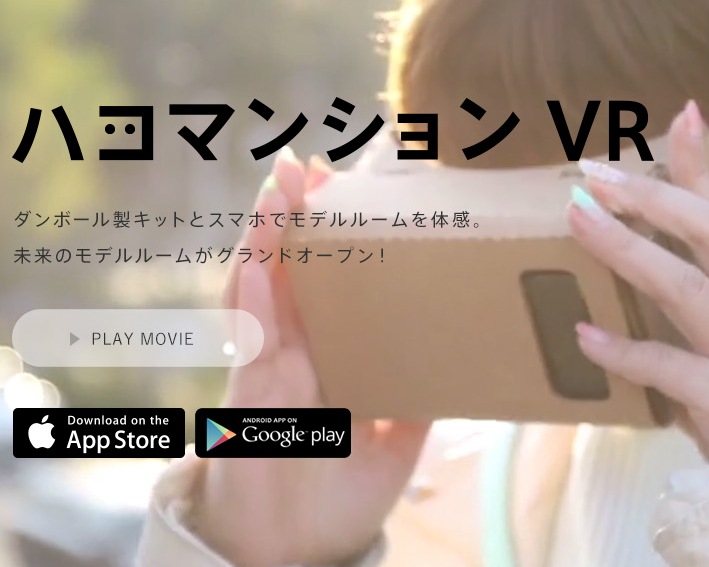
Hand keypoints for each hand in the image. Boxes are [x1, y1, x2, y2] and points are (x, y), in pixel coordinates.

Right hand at [193, 149, 431, 566]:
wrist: (293, 557)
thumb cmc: (337, 499)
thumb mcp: (397, 446)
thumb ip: (418, 403)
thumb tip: (461, 363)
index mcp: (328, 358)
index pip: (330, 284)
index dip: (334, 237)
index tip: (346, 188)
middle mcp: (293, 356)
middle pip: (290, 273)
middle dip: (294, 218)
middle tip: (305, 166)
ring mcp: (267, 373)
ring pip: (259, 293)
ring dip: (266, 241)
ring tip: (277, 191)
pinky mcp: (247, 403)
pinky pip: (248, 346)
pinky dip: (251, 304)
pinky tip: (259, 266)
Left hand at [569, 102, 708, 462]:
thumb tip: (655, 249)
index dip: (703, 168)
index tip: (682, 113)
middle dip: (656, 199)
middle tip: (594, 176)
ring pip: (692, 293)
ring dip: (631, 253)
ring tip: (578, 223)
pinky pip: (673, 372)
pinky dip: (626, 353)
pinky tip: (584, 336)